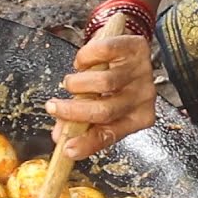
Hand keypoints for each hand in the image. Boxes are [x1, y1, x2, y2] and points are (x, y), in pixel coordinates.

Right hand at [46, 34, 156, 158]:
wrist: (129, 50)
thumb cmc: (114, 81)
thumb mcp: (101, 103)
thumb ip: (81, 120)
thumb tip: (59, 137)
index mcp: (138, 118)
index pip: (111, 134)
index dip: (88, 143)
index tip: (66, 148)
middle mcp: (144, 97)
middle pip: (105, 111)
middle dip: (73, 111)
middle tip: (53, 107)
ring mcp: (142, 72)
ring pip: (103, 83)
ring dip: (77, 83)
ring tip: (71, 82)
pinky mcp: (136, 48)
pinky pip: (104, 52)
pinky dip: (85, 57)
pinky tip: (83, 62)